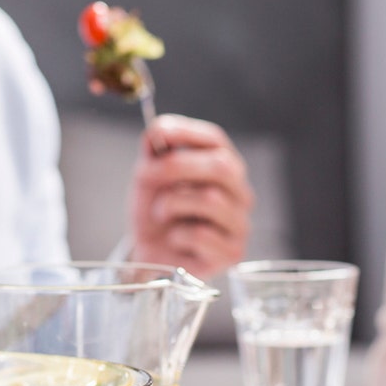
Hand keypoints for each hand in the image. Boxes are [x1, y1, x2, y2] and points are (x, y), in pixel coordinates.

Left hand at [128, 114, 253, 279]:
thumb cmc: (156, 214)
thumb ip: (153, 153)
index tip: (159, 132)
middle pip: (222, 166)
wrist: (150, 255)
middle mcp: (239, 192)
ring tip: (160, 214)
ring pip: (211, 200)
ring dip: (172, 205)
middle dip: (178, 167)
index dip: (187, 132)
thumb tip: (158, 130)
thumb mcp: (148, 179)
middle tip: (145, 176)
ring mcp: (240, 223)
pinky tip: (175, 239)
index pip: (215, 140)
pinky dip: (177, 235)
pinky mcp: (233, 251)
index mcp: (223, 167)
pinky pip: (202, 234)